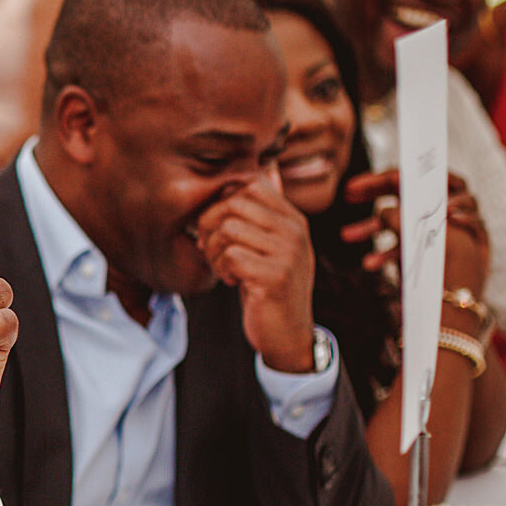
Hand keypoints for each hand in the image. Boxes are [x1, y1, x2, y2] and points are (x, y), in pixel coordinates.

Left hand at [197, 179, 314, 372]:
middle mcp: (295, 231)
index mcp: (293, 219)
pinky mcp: (275, 276)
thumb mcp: (270, 245)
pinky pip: (231, 256)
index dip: (221, 204)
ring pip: (227, 229)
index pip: (250, 186)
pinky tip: (234, 281)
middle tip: (211, 249)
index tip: (216, 229)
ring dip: (214, 251)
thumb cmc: (269, 286)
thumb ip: (264, 213)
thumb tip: (259, 172)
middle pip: (233, 203)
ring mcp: (288, 253)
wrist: (287, 332)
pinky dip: (223, 269)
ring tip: (224, 268)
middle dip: (209, 226)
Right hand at [341, 170, 488, 291]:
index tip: (370, 180)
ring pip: (404, 223)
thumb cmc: (450, 278)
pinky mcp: (432, 258)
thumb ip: (402, 219)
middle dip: (379, 194)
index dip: (397, 177)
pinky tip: (369, 263)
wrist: (457, 318)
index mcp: (461, 209)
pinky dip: (386, 252)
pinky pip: (406, 247)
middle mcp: (453, 219)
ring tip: (347, 235)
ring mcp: (441, 238)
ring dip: (373, 226)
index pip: (429, 179)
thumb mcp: (423, 241)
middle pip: (414, 196)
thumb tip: (385, 209)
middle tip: (350, 193)